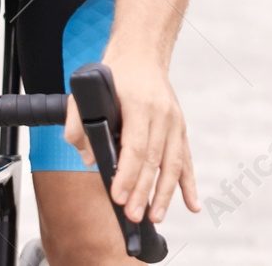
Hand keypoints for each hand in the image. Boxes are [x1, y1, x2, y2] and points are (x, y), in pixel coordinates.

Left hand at [65, 53, 200, 222]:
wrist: (142, 54)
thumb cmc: (115, 74)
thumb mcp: (86, 92)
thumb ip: (78, 125)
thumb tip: (88, 158)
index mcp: (139, 103)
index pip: (136, 145)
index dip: (128, 174)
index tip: (119, 197)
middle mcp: (162, 113)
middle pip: (155, 159)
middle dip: (144, 191)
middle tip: (133, 215)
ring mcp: (175, 120)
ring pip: (173, 162)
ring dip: (165, 193)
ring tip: (155, 217)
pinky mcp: (181, 127)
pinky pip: (186, 159)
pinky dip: (189, 184)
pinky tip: (192, 205)